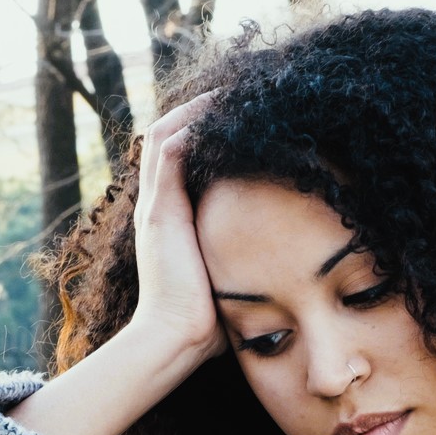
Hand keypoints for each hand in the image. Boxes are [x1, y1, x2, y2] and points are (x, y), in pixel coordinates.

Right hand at [125, 90, 228, 367]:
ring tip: (228, 94)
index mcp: (169, 221)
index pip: (177, 160)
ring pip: (164, 134)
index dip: (201, 134)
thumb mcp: (228, 277)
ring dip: (194, 110)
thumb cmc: (208, 323)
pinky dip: (190, 125)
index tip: (237, 122)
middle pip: (167, 137)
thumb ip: (241, 260)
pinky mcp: (160, 210)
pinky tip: (219, 113)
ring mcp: (155, 206)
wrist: (178, 340)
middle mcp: (157, 207)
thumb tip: (280, 264)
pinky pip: (168, 150)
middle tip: (235, 96)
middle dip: (198, 112)